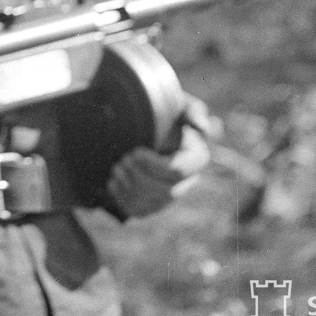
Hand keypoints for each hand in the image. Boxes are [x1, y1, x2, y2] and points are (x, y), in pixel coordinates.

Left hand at [106, 98, 211, 217]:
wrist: (138, 121)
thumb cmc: (161, 110)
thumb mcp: (176, 103)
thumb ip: (192, 109)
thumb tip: (203, 125)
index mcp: (196, 158)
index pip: (178, 172)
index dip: (154, 166)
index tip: (135, 151)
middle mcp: (188, 181)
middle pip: (166, 192)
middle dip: (140, 178)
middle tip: (121, 160)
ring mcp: (170, 194)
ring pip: (153, 204)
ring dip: (131, 188)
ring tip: (116, 169)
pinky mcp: (152, 203)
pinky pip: (141, 212)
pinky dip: (124, 200)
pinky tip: (112, 183)